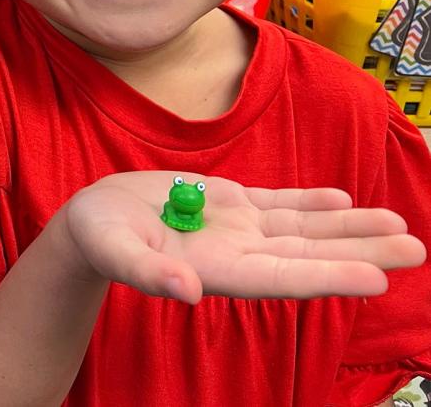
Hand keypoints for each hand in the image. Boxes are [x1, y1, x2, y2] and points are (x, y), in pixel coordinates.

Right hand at [61, 171, 426, 303]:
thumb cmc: (97, 239)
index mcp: (214, 269)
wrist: (92, 222)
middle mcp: (235, 252)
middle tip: (414, 249)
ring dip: (350, 227)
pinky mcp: (227, 204)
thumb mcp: (113, 250)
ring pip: (302, 229)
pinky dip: (312, 203)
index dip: (327, 276)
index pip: (280, 277)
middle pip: (307, 254)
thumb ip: (147, 273)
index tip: (374, 278)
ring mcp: (235, 228)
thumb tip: (187, 292)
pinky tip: (343, 199)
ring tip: (398, 223)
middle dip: (360, 251)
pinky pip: (278, 204)